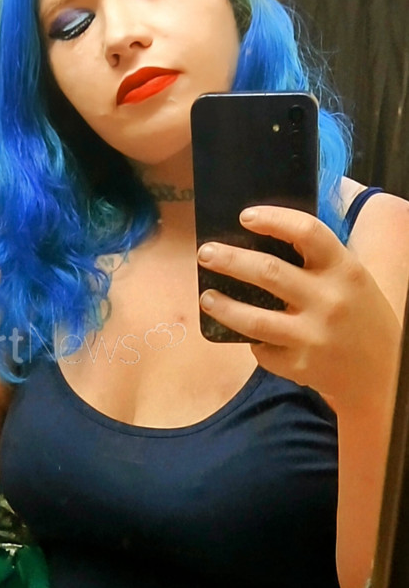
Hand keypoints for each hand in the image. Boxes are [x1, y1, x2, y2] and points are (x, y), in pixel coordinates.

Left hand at [196, 205, 401, 411]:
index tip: (245, 216)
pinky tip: (245, 334)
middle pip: (268, 272)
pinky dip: (251, 341)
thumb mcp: (350, 278)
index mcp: (344, 270)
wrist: (382, 371)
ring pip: (253, 319)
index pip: (307, 232)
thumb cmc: (358, 314)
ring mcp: (313, 336)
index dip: (273, 219)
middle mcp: (329, 301)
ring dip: (223, 306)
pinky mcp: (300, 365)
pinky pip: (262, 350)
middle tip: (206, 253)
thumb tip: (265, 232)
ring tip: (207, 297)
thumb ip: (318, 258)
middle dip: (229, 260)